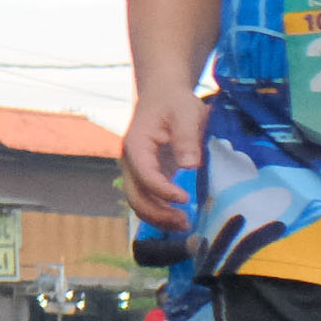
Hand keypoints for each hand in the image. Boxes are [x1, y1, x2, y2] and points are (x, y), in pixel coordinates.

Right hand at [118, 88, 204, 226]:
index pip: (144, 174)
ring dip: (157, 217)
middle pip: (135, 195)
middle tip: (184, 222)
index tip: (184, 198)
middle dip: (157, 213)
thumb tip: (190, 165)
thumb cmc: (175, 102)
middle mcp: (131, 162)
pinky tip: (178, 217)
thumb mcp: (186, 113)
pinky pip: (147, 198)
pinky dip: (160, 211)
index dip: (162, 190)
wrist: (162, 95)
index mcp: (136, 145)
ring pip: (138, 201)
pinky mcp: (147, 175)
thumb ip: (187, 138)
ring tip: (184, 224)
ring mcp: (137, 170)